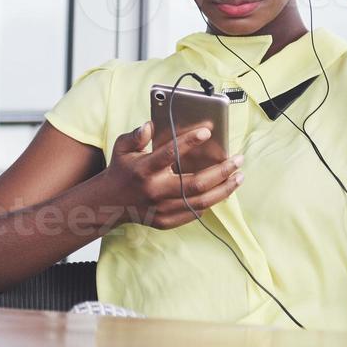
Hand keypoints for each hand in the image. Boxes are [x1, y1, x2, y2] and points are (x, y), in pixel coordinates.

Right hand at [103, 121, 244, 229]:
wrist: (108, 203)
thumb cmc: (121, 170)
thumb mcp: (121, 148)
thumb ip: (136, 136)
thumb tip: (150, 125)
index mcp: (143, 169)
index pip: (169, 154)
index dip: (188, 142)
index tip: (207, 132)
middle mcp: (154, 190)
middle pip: (195, 184)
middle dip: (221, 171)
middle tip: (237, 160)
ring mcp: (161, 209)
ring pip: (200, 202)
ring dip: (224, 189)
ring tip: (238, 176)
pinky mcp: (166, 221)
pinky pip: (195, 212)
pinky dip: (211, 201)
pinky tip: (223, 190)